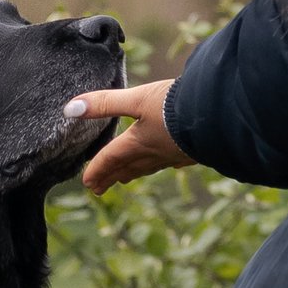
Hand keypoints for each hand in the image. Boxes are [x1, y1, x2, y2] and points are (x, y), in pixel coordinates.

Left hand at [64, 80, 194, 194]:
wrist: (218, 115)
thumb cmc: (175, 106)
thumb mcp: (136, 99)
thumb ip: (105, 103)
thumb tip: (69, 109)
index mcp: (137, 142)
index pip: (110, 158)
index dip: (97, 168)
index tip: (86, 182)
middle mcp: (153, 153)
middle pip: (127, 167)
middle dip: (111, 176)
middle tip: (98, 189)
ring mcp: (173, 154)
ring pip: (147, 167)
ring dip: (133, 173)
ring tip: (124, 178)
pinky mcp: (191, 151)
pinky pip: (171, 162)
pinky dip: (162, 165)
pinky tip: (168, 165)